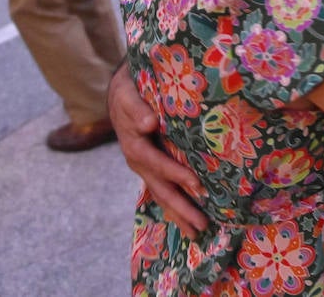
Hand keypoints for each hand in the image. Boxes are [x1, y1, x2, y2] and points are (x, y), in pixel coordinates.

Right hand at [109, 65, 208, 234]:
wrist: (121, 93)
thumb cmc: (129, 90)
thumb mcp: (128, 94)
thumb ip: (136, 108)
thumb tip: (148, 123)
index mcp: (134, 145)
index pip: (157, 163)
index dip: (175, 174)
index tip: (197, 184)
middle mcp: (139, 161)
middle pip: (161, 188)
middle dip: (181, 207)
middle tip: (202, 225)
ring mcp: (145, 168)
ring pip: (162, 195)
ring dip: (180, 213)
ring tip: (199, 232)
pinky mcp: (151, 168)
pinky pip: (163, 190)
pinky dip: (175, 206)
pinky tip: (188, 221)